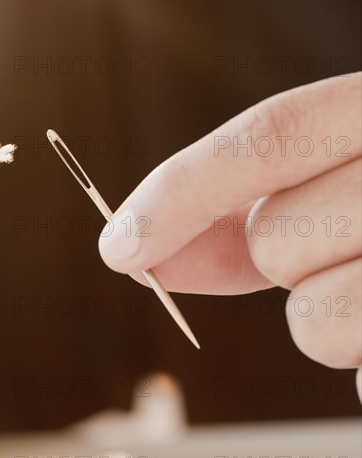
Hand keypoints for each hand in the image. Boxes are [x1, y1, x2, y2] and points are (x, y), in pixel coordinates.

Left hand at [98, 74, 360, 400]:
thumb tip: (135, 249)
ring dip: (325, 315)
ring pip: (315, 321)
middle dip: (283, 256)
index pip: (269, 136)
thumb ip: (229, 211)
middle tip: (339, 242)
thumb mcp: (324, 182)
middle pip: (281, 238)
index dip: (180, 190)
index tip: (118, 247)